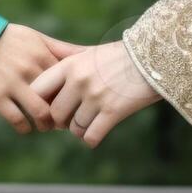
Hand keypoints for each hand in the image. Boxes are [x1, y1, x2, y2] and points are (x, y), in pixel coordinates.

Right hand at [0, 24, 81, 133]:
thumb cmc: (7, 38)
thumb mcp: (35, 38)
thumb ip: (61, 48)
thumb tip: (89, 53)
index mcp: (41, 55)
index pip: (68, 83)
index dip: (74, 96)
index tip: (75, 104)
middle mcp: (29, 70)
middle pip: (58, 100)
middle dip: (63, 115)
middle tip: (64, 122)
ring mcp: (12, 84)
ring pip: (40, 114)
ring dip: (46, 125)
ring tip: (46, 127)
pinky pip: (17, 120)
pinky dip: (25, 128)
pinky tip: (26, 127)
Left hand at [29, 40, 160, 147]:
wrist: (153, 58)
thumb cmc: (119, 56)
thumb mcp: (88, 53)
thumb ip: (66, 63)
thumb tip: (42, 75)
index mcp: (70, 65)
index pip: (38, 90)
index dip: (41, 103)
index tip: (50, 107)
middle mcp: (79, 81)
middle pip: (55, 114)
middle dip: (62, 121)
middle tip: (72, 119)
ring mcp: (96, 97)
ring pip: (74, 128)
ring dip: (80, 130)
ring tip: (88, 122)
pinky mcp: (113, 111)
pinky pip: (90, 136)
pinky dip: (91, 139)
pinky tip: (97, 132)